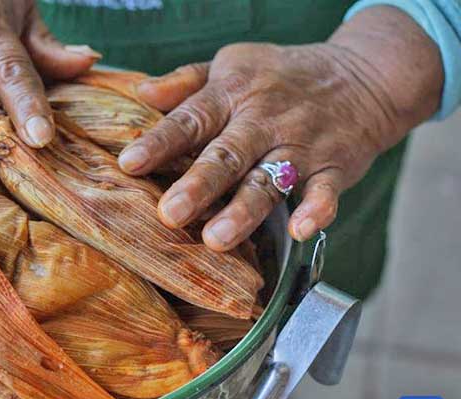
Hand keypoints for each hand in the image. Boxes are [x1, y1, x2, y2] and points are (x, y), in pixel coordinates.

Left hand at [118, 6, 441, 250]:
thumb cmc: (280, 75)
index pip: (190, 119)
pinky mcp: (336, 166)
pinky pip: (327, 191)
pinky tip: (300, 230)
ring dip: (244, 210)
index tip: (129, 163)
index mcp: (232, 93)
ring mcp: (301, 144)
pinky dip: (317, 210)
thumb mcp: (231, 64)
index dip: (159, 142)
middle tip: (170, 214)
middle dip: (198, 185)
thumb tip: (139, 93)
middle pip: (227, 155)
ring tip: (217, 239)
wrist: (363, 74)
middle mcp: (264, 120)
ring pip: (269, 181)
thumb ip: (185, 82)